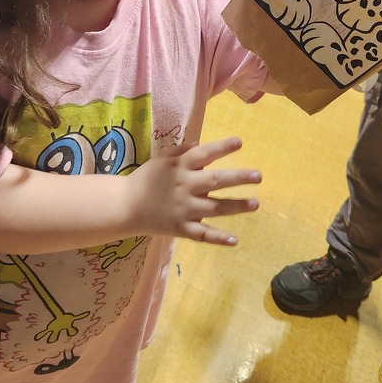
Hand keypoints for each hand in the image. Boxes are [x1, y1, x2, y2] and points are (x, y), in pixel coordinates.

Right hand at [130, 136, 260, 245]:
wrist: (123, 206)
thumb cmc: (144, 180)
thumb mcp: (161, 161)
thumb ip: (181, 152)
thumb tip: (199, 143)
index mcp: (179, 167)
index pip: (203, 154)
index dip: (221, 148)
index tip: (240, 142)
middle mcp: (184, 186)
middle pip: (214, 181)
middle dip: (237, 178)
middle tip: (258, 176)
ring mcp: (183, 209)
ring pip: (214, 208)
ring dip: (235, 206)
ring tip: (255, 203)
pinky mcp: (180, 227)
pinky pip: (201, 234)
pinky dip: (217, 238)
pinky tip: (234, 240)